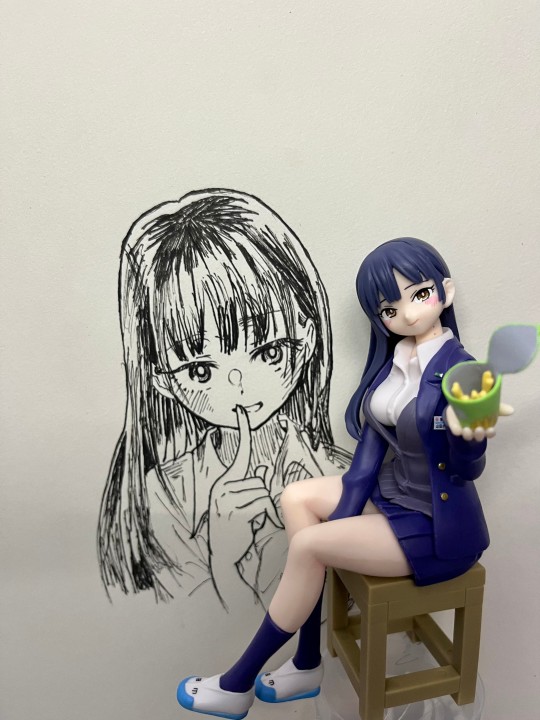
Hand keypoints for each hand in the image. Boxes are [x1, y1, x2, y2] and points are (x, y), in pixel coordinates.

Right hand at [208, 406, 282, 604]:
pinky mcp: (232, 509)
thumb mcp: (241, 506)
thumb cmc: (235, 533)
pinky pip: (261, 505)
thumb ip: (251, 487)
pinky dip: (262, 517)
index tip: (242, 411)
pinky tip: (251, 528)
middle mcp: (222, 486)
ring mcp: (225, 497)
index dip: (242, 430)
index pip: (239, 453)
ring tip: (251, 523)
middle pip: (260, 481)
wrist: (222, 560)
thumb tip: (265, 470)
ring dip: (263, 510)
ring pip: (262, 493)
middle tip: (252, 516)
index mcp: (225, 482)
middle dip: (262, 498)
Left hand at [445, 403, 513, 440]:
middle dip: (479, 435)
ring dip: (468, 434)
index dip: (490, 433)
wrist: (461, 398)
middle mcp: (475, 429)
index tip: (491, 430)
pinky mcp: (455, 425)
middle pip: (478, 436)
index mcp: (485, 426)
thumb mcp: (489, 405)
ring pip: (467, 436)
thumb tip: (512, 410)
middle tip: (479, 429)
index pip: (489, 433)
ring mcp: (464, 428)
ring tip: (467, 430)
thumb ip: (499, 408)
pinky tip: (457, 430)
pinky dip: (456, 430)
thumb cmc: (477, 405)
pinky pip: (455, 430)